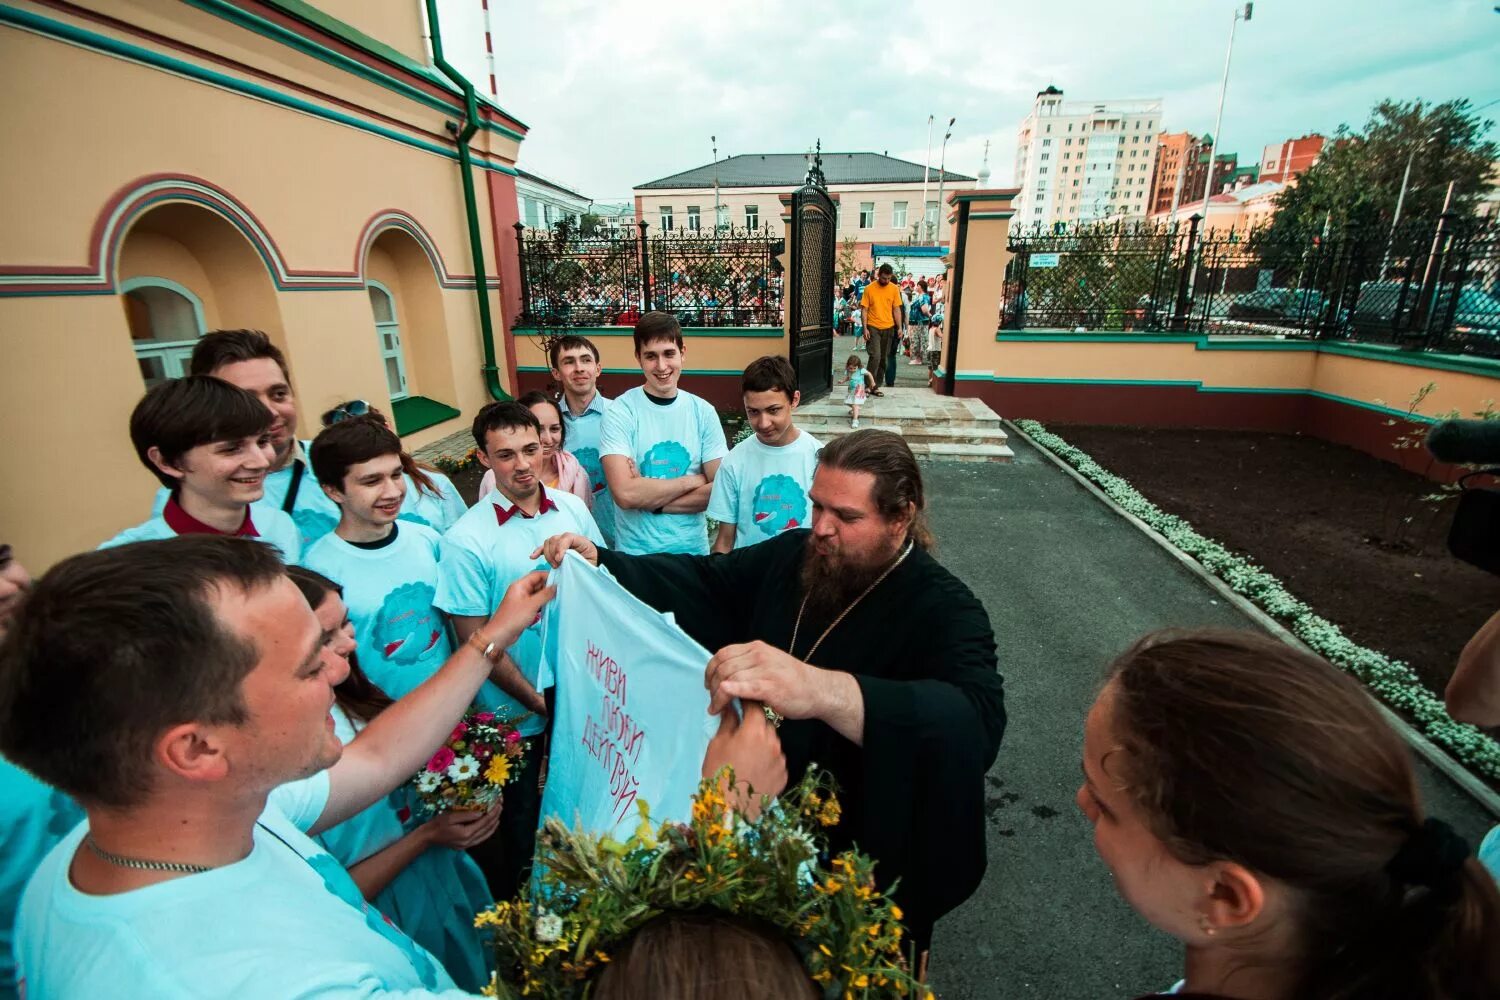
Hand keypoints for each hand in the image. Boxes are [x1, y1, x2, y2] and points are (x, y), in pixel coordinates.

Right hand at [421, 801, 502, 848]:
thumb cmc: (438, 824)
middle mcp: (469, 841)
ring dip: (493, 825)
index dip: (493, 813)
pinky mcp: (465, 846)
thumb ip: (466, 815)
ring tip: (498, 815)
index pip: (484, 822)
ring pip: (486, 835)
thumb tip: (480, 813)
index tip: (499, 804)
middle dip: (495, 817)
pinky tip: (490, 826)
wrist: (428, 837)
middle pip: (487, 829)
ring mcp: (467, 845)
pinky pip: (481, 839)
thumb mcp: (451, 816)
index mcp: (466, 833)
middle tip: (500, 806)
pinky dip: (487, 832)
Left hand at [483, 571, 554, 645]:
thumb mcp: (532, 604)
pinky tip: (550, 608)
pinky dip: (543, 605)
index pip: (537, 575)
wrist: (500, 635)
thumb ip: (545, 594)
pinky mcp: (524, 609)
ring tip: (557, 600)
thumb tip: (556, 586)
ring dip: (547, 597)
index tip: (561, 581)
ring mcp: (523, 600)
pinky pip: (536, 603)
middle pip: (538, 584)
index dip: (548, 576)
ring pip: (538, 594)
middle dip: (549, 587)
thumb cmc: (513, 618)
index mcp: (520, 585)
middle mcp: (521, 591)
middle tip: (561, 592)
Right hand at [530, 532, 597, 568]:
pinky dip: (538, 551)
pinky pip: (544, 548)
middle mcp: (567, 538)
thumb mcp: (590, 560)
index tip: (560, 560)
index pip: (566, 538)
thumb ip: (580, 559)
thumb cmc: (592, 561)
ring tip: (554, 565)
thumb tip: (567, 562)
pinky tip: (532, 557)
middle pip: (554, 540)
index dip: (561, 548)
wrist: (593, 561)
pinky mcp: (554, 549)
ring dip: (547, 555)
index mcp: (578, 539)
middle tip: (557, 565)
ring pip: (548, 543)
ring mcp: (560, 542)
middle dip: (553, 553)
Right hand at [702, 702, 786, 818]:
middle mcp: (772, 742)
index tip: (741, 705)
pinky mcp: (783, 776)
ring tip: (746, 756)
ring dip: (763, 743)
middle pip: (766, 724)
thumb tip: (731, 708)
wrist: (729, 809)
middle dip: (755, 725)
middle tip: (741, 734)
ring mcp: (780, 760)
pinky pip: (776, 761)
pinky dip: (768, 761)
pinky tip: (754, 770)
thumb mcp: (718, 744)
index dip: (747, 704)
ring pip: (773, 743)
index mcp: (755, 731)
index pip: (755, 707)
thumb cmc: (719, 773)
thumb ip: (728, 722)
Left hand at [705, 640, 821, 719]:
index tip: (708, 683)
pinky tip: (720, 704)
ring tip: (716, 708)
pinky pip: (742, 688)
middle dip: (712, 685)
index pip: (723, 653)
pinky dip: (727, 694)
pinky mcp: (770, 687)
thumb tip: (725, 675)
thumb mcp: (769, 663)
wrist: (818, 690)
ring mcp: (765, 670)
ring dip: (717, 696)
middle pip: (723, 667)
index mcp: (757, 648)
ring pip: (729, 678)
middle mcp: (759, 655)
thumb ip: (749, 665)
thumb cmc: (793, 681)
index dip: (710, 669)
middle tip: (712, 699)